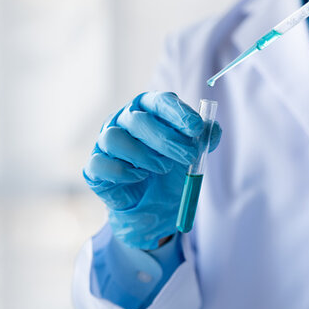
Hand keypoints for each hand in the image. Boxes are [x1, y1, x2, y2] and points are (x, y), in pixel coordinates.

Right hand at [84, 92, 220, 249]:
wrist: (153, 207)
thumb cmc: (170, 173)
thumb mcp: (191, 156)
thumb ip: (203, 141)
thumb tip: (213, 130)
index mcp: (147, 111)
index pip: (159, 101)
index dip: (177, 113)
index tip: (196, 128)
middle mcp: (123, 121)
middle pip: (137, 119)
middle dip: (166, 139)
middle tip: (188, 157)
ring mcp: (105, 143)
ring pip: (114, 138)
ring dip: (143, 155)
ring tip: (162, 168)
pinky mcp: (95, 167)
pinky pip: (100, 163)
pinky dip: (122, 171)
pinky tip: (139, 178)